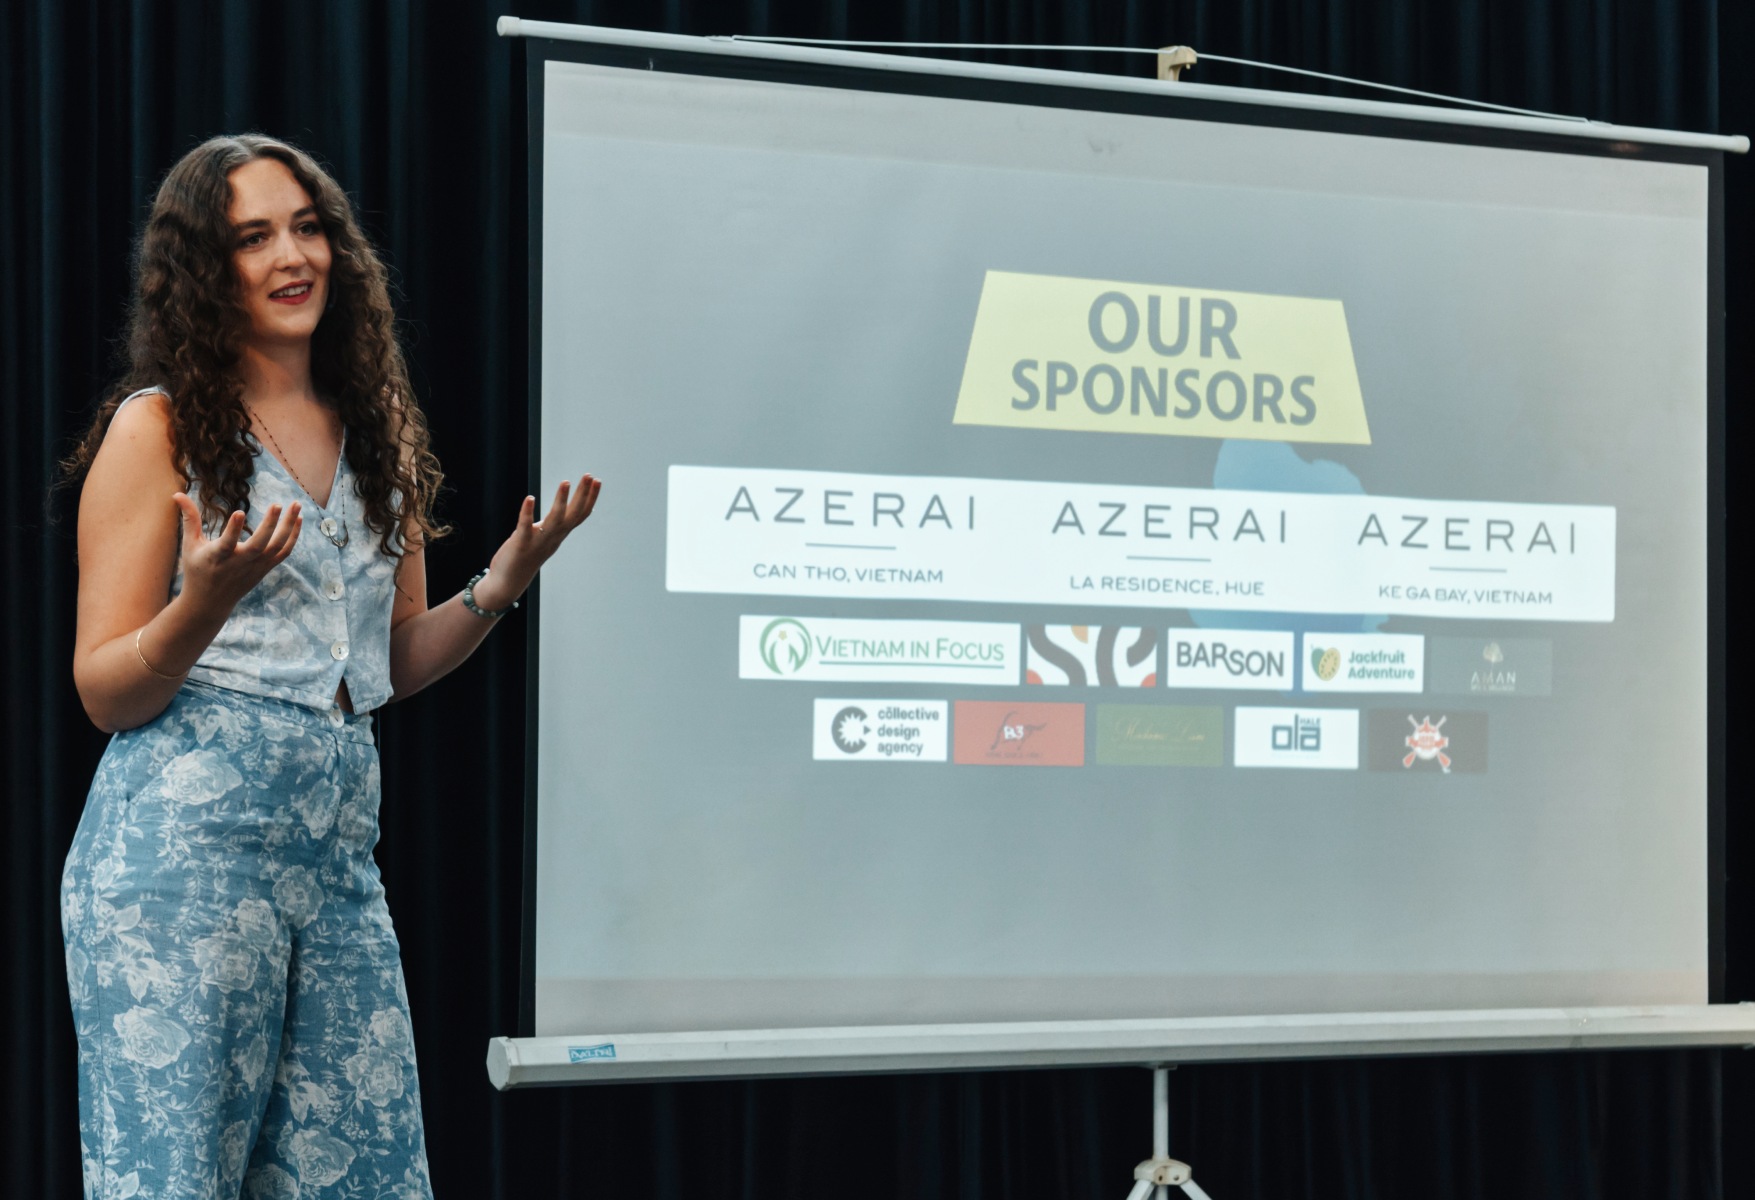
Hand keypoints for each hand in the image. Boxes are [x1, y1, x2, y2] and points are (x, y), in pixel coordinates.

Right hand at [173, 493, 301, 617]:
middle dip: (270, 525)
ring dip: (289, 526)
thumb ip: (189, 519)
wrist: (210, 603)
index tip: (240, 511)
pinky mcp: (266, 569)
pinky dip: (293, 537)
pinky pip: (284, 552)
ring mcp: (255, 567)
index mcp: (218, 557)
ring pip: (277, 547)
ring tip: (296, 505)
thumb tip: (177, 494)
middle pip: (259, 546)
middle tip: (278, 504)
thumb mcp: (190, 546)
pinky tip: (298, 519)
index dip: (233, 529)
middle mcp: (239, 563)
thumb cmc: (198, 570)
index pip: (227, 543)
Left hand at [479, 475, 602, 608]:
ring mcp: (538, 541)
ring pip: (555, 519)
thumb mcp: (544, 539)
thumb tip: (562, 513)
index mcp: (559, 535)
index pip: (580, 515)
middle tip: (590, 476)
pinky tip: (529, 498)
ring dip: (561, 500)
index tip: (597, 481)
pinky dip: (527, 512)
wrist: (508, 582)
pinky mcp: (521, 544)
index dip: (590, 498)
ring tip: (566, 482)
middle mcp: (553, 538)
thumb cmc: (524, 558)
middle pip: (573, 514)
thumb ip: (552, 527)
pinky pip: (525, 526)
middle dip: (583, 494)